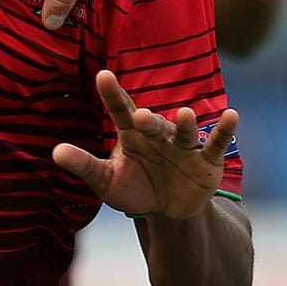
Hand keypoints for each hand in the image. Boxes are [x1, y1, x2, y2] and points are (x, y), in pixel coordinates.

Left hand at [53, 70, 237, 219]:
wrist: (168, 210)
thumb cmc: (134, 188)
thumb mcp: (106, 181)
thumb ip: (84, 165)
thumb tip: (54, 152)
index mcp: (132, 134)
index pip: (120, 110)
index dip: (112, 94)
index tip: (102, 75)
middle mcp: (159, 134)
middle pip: (152, 124)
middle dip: (148, 120)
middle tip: (139, 115)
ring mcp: (184, 145)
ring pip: (185, 131)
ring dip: (186, 124)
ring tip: (185, 114)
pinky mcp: (207, 159)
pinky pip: (217, 142)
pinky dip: (224, 130)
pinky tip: (232, 115)